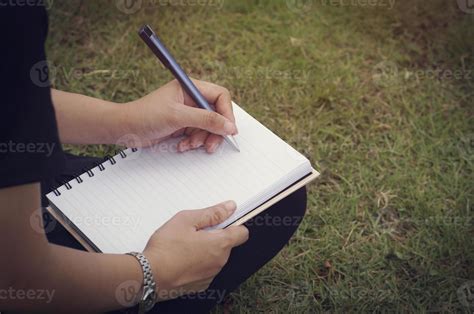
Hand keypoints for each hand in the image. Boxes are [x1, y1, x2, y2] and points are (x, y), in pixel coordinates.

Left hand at [122, 79, 237, 152]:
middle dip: (214, 131)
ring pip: (208, 128)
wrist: (123, 129)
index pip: (220, 96)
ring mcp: (187, 113)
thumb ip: (206, 120)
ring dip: (202, 139)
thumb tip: (229, 126)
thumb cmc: (145, 115)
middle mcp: (191, 99)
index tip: (228, 129)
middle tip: (211, 145)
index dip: (226, 113)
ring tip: (190, 145)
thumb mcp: (178, 116)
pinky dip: (192, 143)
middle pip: (217, 114)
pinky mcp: (182, 126)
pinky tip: (182, 145)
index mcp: (190, 87)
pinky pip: (197, 135)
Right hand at [143, 201, 248, 300]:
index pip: (242, 233)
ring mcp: (210, 275)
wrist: (149, 276)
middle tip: (194, 231)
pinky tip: (182, 259)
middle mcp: (219, 262)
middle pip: (226, 244)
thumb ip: (212, 213)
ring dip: (206, 250)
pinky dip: (198, 263)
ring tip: (185, 245)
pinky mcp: (200, 285)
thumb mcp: (187, 220)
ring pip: (215, 257)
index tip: (223, 220)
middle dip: (214, 236)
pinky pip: (205, 269)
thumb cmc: (165, 248)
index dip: (234, 224)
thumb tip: (229, 207)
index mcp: (220, 244)